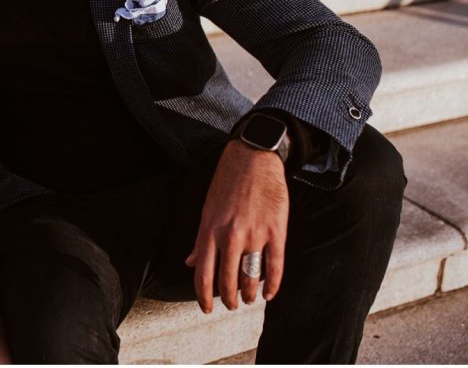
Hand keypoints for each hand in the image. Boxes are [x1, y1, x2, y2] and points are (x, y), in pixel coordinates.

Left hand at [185, 139, 288, 312]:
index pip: (203, 274)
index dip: (204, 296)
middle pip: (227, 280)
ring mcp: (254, 234)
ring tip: (248, 299)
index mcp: (209, 230)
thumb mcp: (207, 209)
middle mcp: (230, 235)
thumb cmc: (226, 182)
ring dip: (249, 293)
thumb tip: (191, 262)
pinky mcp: (276, 230)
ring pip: (250, 276)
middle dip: (228, 299)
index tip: (206, 308)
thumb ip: (201, 239)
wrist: (252, 157)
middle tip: (231, 306)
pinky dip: (272, 284)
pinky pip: (274, 265)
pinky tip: (269, 293)